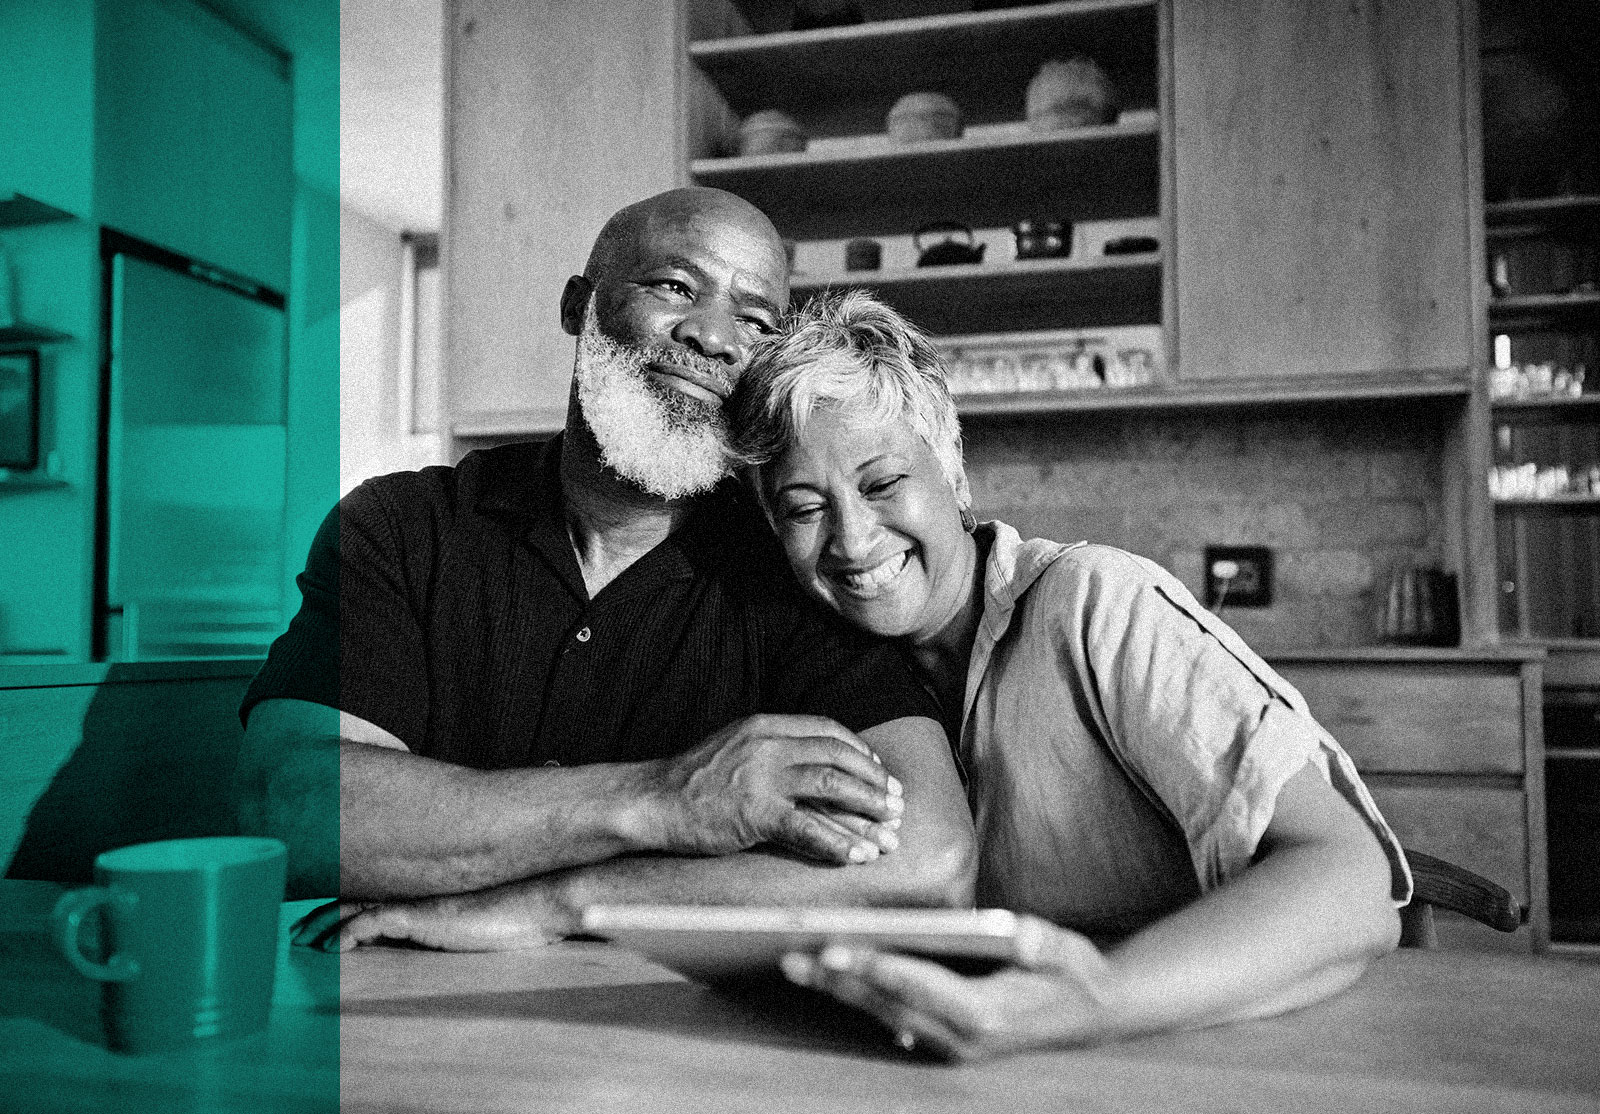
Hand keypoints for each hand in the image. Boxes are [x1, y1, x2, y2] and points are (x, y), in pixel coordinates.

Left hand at [291, 881, 573, 952]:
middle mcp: (415, 893)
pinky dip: (347, 936)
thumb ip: (460, 914)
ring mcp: (416, 903)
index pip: (374, 893)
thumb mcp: (480, 914)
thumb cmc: (518, 910)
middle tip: (295, 931)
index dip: (343, 904)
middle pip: (355, 898)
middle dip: (320, 915)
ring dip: (323, 926)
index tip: (320, 920)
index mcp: (425, 892)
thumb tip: (449, 922)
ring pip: (354, 909)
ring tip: (300, 941)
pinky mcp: (420, 917)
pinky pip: (371, 925)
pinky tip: (330, 950)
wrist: (537, 901)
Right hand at [650, 714, 904, 864]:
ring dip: (867, 810)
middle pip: (837, 757)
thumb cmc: (692, 781)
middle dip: (873, 782)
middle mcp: (768, 744)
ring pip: (832, 786)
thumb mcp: (735, 747)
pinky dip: (839, 843)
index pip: (826, 731)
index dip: (858, 752)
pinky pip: (809, 827)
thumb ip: (771, 749)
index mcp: (765, 726)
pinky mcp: (755, 812)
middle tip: (896, 803)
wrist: (651, 800)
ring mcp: (762, 777)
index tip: (877, 771)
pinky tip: (858, 856)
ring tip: (890, 831)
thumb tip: (812, 766)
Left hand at [780, 916, 1122, 1061]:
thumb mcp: (1065, 951)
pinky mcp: (946, 1039)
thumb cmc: (1075, 973)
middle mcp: (963, 1037)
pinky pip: (893, 1018)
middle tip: (790, 955)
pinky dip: (859, 997)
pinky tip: (828, 978)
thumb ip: (1040, 943)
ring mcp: (953, 1044)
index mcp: (989, 1015)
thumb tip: (1018, 931)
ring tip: (795, 963)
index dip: (874, 967)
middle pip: (887, 1004)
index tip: (834, 950)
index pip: (918, 987)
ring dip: (838, 990)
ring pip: (883, 1013)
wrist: (1093, 1013)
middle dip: (837, 980)